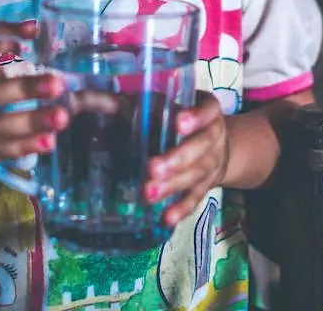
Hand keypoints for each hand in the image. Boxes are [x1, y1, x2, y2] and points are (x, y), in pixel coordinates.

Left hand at [143, 92, 227, 226]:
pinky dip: (181, 210)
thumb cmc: (182, 119)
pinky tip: (166, 219)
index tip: (178, 123)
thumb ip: (147, 104)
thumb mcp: (172, 105)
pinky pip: (195, 199)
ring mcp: (212, 163)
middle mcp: (214, 137)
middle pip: (201, 147)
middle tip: (153, 168)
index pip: (207, 110)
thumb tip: (106, 104)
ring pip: (196, 175)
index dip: (196, 117)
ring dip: (172, 186)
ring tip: (149, 194)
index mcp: (209, 111)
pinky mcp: (206, 186)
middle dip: (177, 158)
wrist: (216, 145)